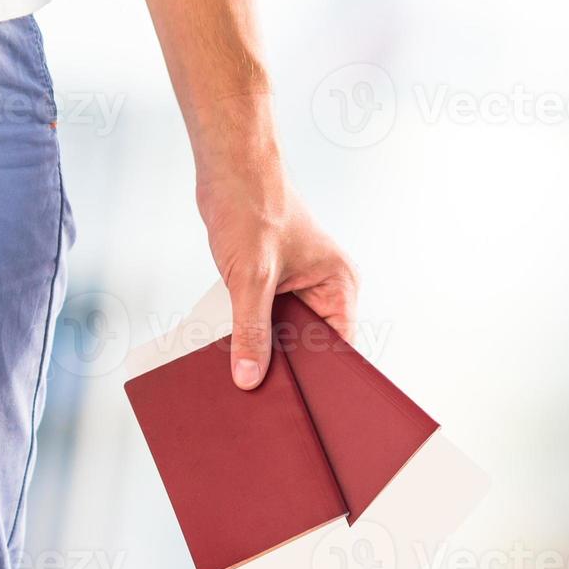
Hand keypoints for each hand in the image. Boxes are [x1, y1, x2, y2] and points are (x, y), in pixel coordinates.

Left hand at [197, 161, 357, 389]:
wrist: (228, 165)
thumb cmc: (252, 205)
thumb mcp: (251, 277)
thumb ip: (252, 331)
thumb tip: (250, 379)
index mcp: (339, 284)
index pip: (340, 347)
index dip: (321, 376)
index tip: (299, 403)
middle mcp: (324, 287)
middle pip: (310, 344)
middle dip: (287, 365)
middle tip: (264, 394)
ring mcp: (296, 285)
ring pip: (282, 333)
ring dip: (262, 348)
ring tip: (243, 376)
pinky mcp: (270, 281)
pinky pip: (262, 318)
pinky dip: (246, 331)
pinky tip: (229, 349)